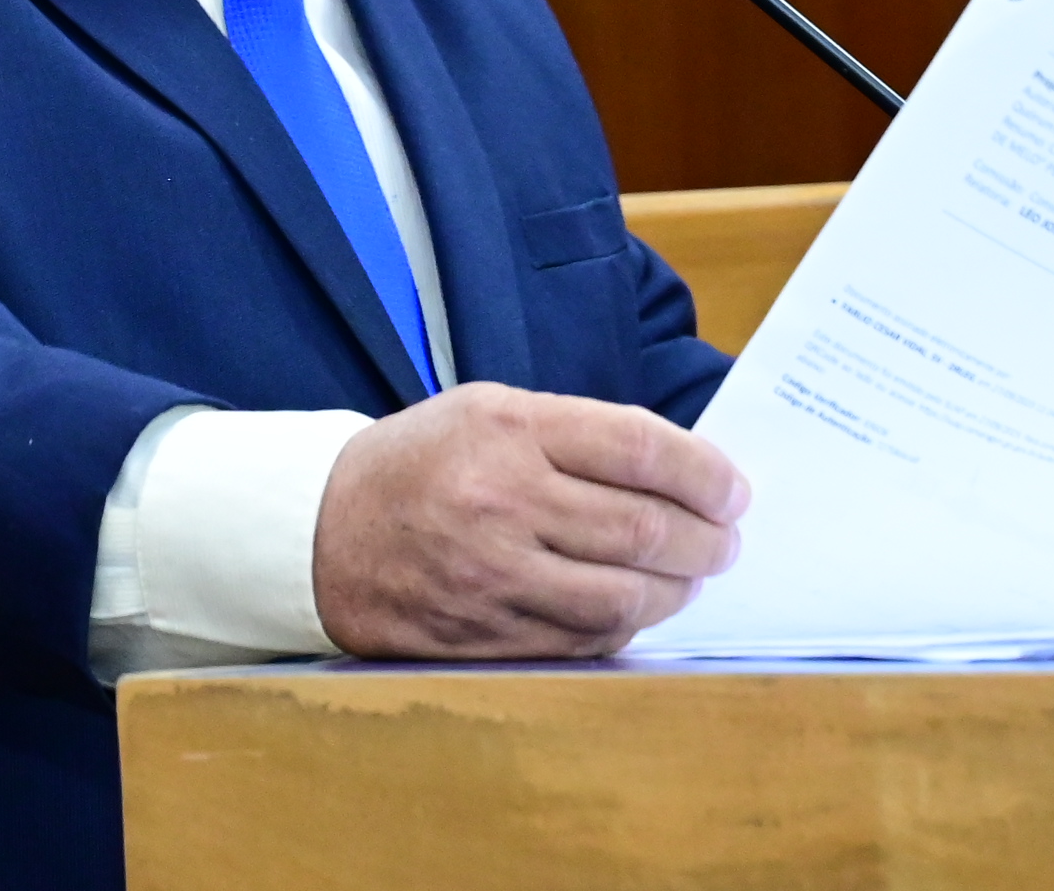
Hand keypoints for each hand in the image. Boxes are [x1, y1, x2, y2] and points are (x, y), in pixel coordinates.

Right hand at [310, 381, 749, 659]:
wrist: (319, 532)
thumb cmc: (419, 463)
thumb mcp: (489, 412)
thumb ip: (578, 434)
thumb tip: (680, 471)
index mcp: (508, 430)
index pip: (638, 448)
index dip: (705, 473)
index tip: (735, 490)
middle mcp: (502, 501)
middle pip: (643, 527)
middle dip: (707, 538)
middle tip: (727, 539)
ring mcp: (493, 576)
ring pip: (624, 596)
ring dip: (677, 589)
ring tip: (691, 575)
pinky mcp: (485, 635)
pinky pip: (585, 641)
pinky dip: (627, 625)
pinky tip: (637, 606)